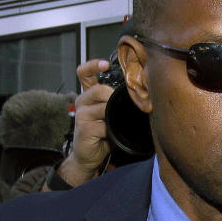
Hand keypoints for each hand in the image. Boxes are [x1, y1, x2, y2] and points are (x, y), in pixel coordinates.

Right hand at [53, 59, 114, 187]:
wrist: (88, 156)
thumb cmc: (102, 134)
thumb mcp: (110, 115)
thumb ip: (117, 102)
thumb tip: (140, 94)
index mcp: (88, 95)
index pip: (84, 73)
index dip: (93, 65)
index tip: (106, 64)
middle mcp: (82, 102)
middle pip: (99, 89)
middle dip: (114, 97)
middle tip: (124, 107)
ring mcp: (81, 115)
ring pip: (103, 106)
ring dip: (114, 115)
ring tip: (116, 124)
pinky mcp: (84, 128)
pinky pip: (103, 124)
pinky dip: (112, 130)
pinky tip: (111, 134)